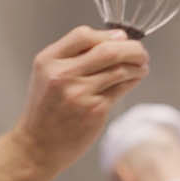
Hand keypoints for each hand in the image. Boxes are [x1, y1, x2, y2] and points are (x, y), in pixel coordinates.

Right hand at [13, 26, 148, 171]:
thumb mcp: (47, 75)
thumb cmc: (46, 110)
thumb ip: (73, 56)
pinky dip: (133, 80)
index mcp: (48, 61)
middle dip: (132, 48)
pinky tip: (135, 78)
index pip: (83, 35)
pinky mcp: (94, 110)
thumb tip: (115, 39)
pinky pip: (121, 88)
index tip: (121, 37)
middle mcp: (63, 75)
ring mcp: (79, 93)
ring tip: (142, 65)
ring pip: (120, 70)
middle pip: (108, 50)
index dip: (107, 35)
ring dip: (137, 65)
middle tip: (141, 51)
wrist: (38, 145)